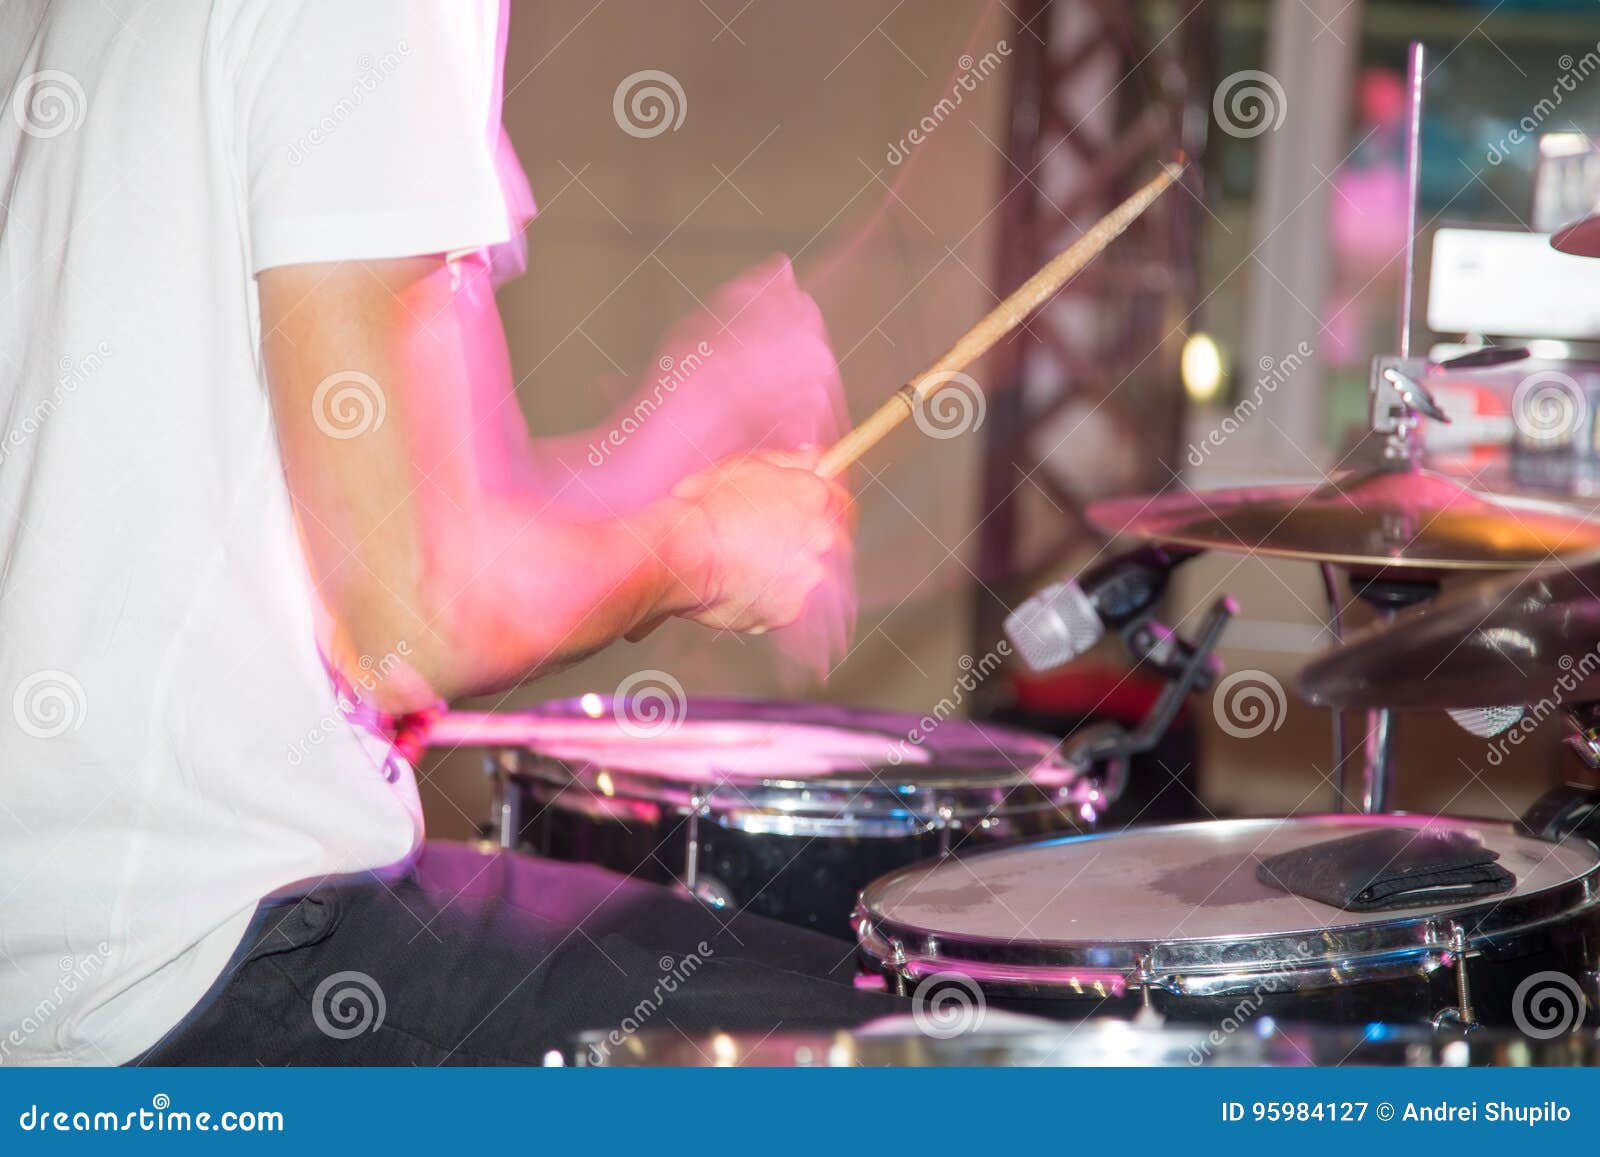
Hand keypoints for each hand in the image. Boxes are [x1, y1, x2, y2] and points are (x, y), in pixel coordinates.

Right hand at [665, 448, 852, 634]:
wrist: (679, 551)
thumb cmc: (705, 503)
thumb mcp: (745, 465)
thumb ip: (789, 461)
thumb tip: (814, 456)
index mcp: (816, 498)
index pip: (842, 503)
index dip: (823, 509)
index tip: (806, 516)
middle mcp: (823, 540)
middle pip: (832, 545)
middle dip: (806, 545)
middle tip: (768, 545)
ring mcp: (809, 579)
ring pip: (808, 579)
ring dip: (787, 576)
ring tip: (746, 568)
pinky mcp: (789, 612)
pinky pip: (784, 607)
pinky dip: (766, 601)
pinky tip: (737, 588)